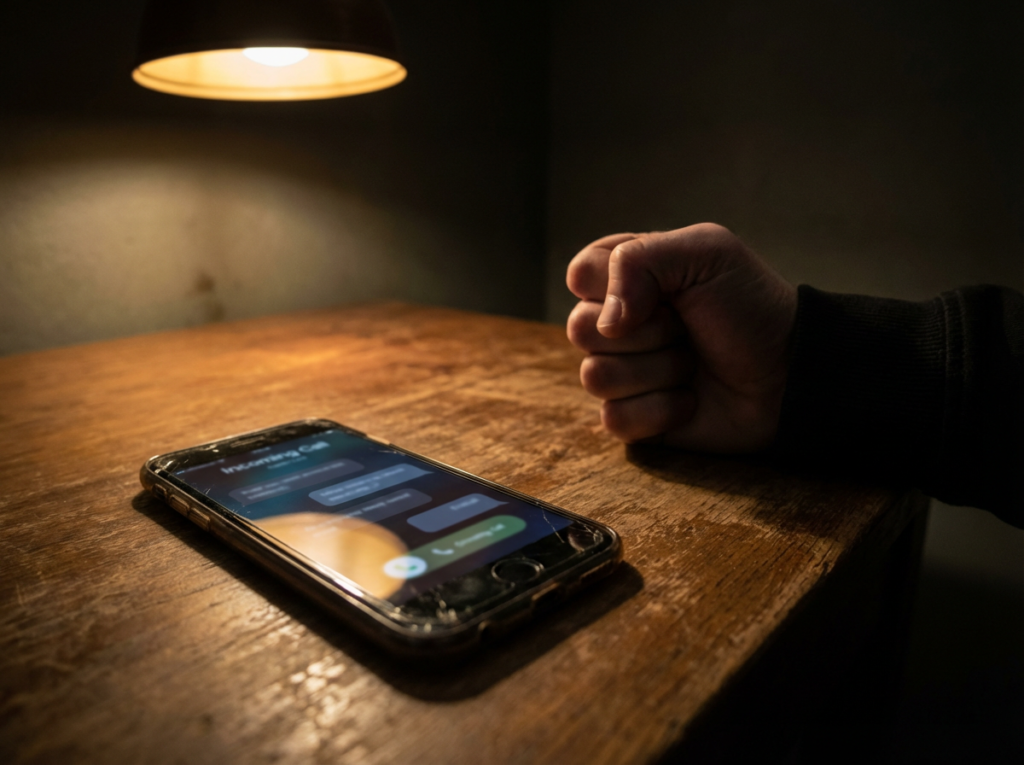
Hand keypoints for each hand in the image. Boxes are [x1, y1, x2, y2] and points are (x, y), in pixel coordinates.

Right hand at [566, 223, 797, 452]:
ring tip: (692, 364)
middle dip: (644, 332)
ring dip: (656, 371)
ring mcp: (624, 371)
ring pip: (595, 376)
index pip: (580, 274)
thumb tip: (604, 321)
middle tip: (686, 328)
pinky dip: (659, 410)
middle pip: (579, 329)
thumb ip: (638, 259)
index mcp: (629, 276)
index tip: (666, 291)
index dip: (615, 286)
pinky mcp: (634, 418)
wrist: (791, 372)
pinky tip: (689, 400)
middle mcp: (618, 323)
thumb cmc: (752, 307)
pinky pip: (614, 418)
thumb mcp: (706, 252)